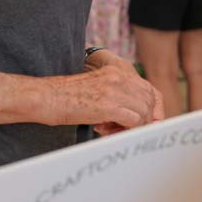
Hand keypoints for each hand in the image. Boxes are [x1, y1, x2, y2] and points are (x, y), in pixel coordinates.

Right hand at [46, 52, 160, 132]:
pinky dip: (127, 130)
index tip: (151, 122)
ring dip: (133, 126)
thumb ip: (119, 96)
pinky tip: (108, 131)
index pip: (150, 88)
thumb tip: (136, 116)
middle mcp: (120, 76)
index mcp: (118, 69)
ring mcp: (115, 89)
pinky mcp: (108, 105)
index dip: (155, 107)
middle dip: (145, 119)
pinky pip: (133, 121)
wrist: (47, 97)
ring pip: (143, 112)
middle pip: (150, 100)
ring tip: (112, 131)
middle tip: (125, 129)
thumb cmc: (68, 96)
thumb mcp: (99, 88)